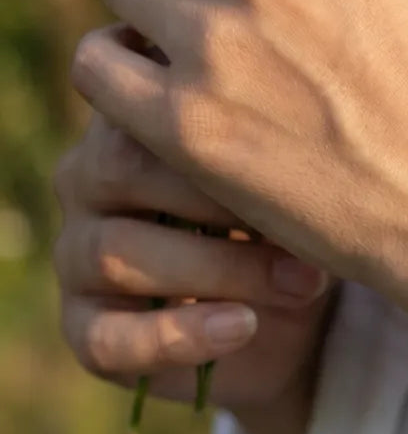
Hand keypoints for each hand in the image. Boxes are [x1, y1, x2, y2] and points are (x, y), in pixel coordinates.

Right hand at [54, 112, 333, 411]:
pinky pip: (107, 337)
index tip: (297, 150)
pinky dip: (180, 334)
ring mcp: (76, 254)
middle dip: (221, 199)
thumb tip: (299, 111)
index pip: (141, 97)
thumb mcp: (289, 174)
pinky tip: (243, 326)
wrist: (292, 318)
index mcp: (130, 121)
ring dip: (220, 269)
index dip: (215, 124)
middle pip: (121, 168)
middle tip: (305, 227)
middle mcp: (88, 179)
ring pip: (117, 253)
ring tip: (300, 281)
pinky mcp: (84, 328)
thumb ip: (269, 133)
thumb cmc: (290, 221)